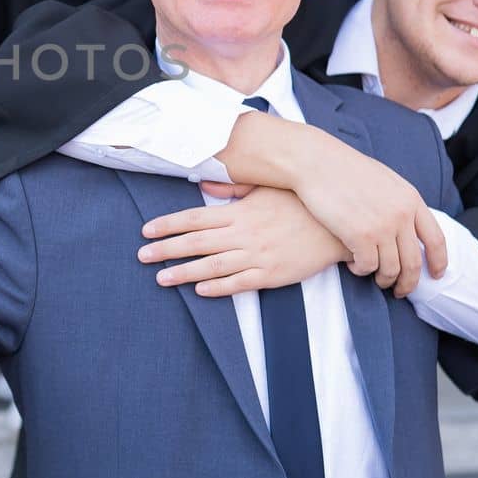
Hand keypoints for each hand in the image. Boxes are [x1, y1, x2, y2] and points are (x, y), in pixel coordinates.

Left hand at [138, 185, 350, 297]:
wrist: (336, 225)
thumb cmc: (300, 203)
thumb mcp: (266, 188)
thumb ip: (235, 189)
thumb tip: (206, 187)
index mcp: (239, 212)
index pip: (194, 218)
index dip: (168, 225)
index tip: (146, 230)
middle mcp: (243, 234)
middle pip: (196, 243)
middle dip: (166, 250)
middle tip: (142, 256)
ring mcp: (257, 256)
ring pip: (212, 266)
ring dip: (184, 273)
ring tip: (161, 278)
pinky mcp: (271, 274)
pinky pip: (239, 283)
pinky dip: (218, 288)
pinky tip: (199, 290)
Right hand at [229, 118, 447, 291]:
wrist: (317, 162)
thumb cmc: (344, 169)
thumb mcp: (384, 180)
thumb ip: (399, 201)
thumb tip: (408, 221)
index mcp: (410, 199)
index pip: (436, 239)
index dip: (439, 261)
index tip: (436, 275)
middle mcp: (401, 215)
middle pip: (413, 262)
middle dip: (408, 282)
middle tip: (400, 290)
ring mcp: (381, 226)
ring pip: (391, 269)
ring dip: (383, 278)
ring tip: (373, 277)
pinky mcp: (359, 236)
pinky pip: (367, 266)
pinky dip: (361, 270)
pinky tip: (353, 264)